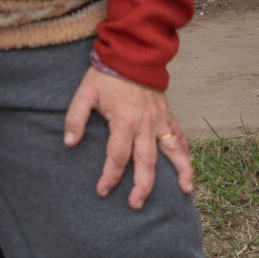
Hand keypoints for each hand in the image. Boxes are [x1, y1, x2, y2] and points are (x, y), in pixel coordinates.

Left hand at [63, 65, 190, 208]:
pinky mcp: (167, 115)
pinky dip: (186, 153)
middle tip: (136, 204)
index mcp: (124, 121)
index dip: (109, 177)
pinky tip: (189, 167)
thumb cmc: (107, 75)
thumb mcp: (84, 93)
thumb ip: (75, 118)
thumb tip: (69, 143)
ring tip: (184, 191)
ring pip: (172, 151)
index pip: (117, 157)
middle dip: (142, 186)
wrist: (132, 53)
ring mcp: (159, 120)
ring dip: (180, 172)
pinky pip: (179, 137)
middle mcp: (145, 125)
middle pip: (146, 162)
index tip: (102, 191)